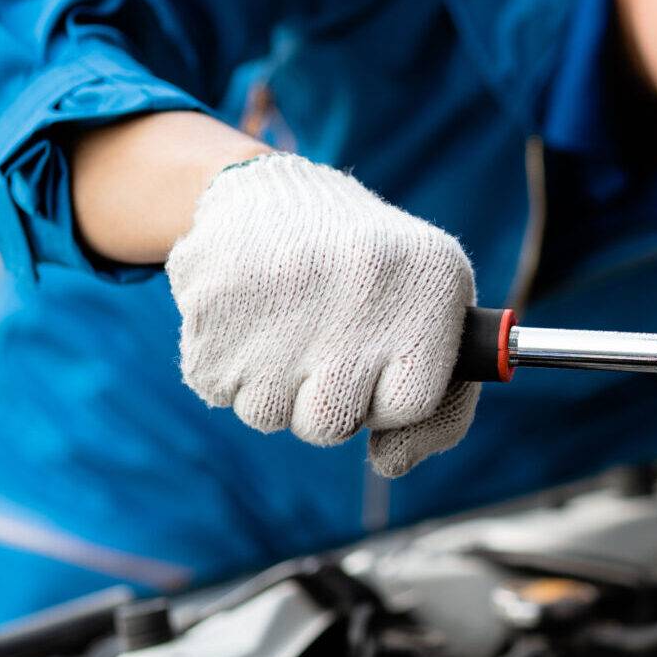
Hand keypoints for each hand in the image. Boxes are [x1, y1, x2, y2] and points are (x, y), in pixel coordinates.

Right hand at [167, 153, 477, 475]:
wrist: (274, 192)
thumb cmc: (373, 271)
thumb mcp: (435, 312)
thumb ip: (442, 404)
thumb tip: (390, 463)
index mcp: (430, 289)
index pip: (410, 407)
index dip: (391, 398)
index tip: (383, 360)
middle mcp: (361, 292)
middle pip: (331, 425)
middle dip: (327, 400)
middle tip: (327, 342)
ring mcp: (282, 303)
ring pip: (269, 416)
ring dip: (275, 386)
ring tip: (288, 324)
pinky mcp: (214, 309)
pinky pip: (220, 393)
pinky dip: (231, 369)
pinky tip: (250, 318)